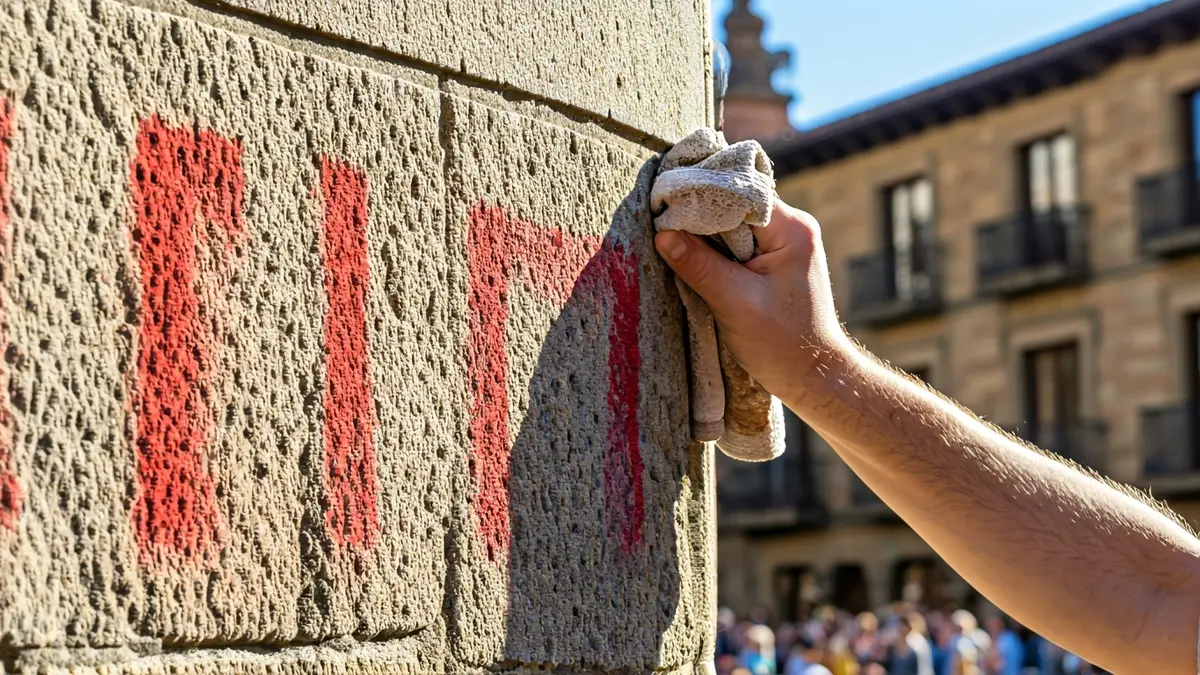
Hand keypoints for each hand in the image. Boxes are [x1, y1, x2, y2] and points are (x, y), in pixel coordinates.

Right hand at [653, 198, 849, 408]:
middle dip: (700, 215)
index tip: (665, 204)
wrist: (813, 375)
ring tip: (674, 239)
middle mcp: (793, 226)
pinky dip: (716, 248)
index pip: (738, 195)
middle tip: (663, 222)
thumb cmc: (782, 344)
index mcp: (792, 229)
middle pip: (735, 205)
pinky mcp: (775, 258)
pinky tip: (695, 256)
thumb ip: (699, 266)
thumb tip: (662, 235)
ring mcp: (785, 241)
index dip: (701, 198)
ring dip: (706, 234)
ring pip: (734, 223)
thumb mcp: (735, 304)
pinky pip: (738, 241)